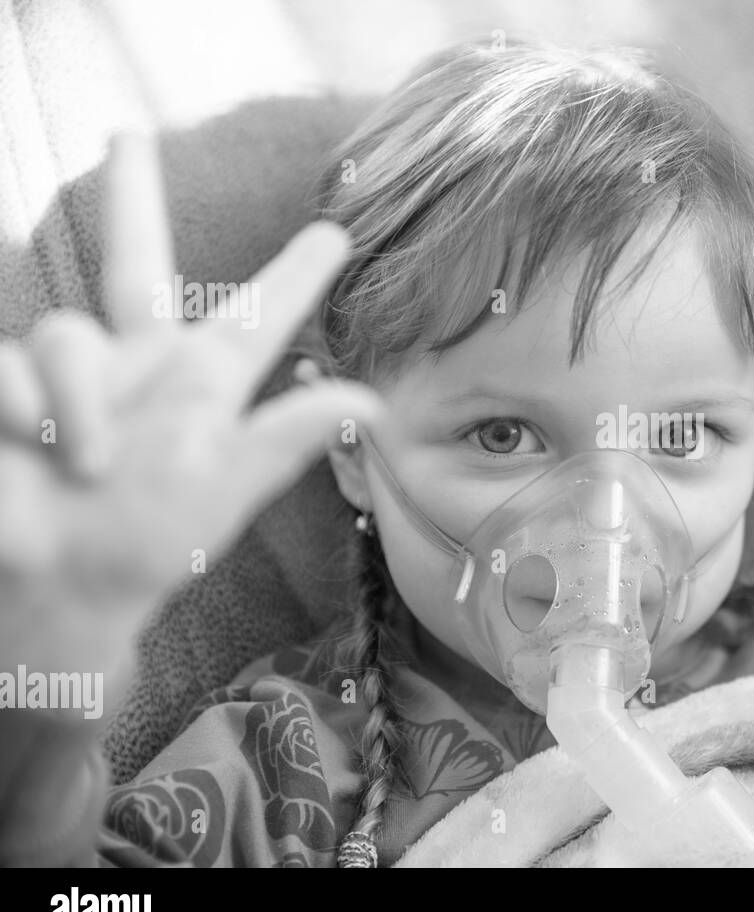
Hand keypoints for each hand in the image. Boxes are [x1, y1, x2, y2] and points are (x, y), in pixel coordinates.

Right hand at [0, 132, 380, 702]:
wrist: (60, 589)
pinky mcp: (5, 387)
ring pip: (64, 335)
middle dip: (128, 196)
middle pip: (131, 260)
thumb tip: (372, 402)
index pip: (254, 316)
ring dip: (77, 405)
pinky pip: (8, 367)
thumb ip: (287, 440)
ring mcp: (66, 375)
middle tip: (126, 135)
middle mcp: (135, 366)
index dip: (293, 275)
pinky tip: (31, 445)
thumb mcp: (225, 491)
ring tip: (88, 465)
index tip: (335, 234)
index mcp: (200, 385)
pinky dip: (26, 409)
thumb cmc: (149, 544)